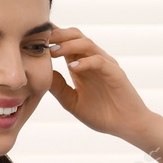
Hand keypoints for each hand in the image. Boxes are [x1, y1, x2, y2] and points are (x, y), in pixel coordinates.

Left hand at [44, 24, 158, 139]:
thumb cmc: (103, 115)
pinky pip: (100, 61)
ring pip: (87, 43)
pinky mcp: (116, 74)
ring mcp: (106, 65)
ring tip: (54, 51)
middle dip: (58, 35)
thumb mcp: (72, 102)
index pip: (66, 42)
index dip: (51, 38)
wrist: (128, 127)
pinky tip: (73, 67)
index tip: (34, 40)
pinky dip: (86, 61)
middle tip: (42, 40)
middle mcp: (94, 61)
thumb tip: (41, 72)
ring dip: (69, 45)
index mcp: (82, 65)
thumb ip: (58, 87)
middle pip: (76, 35)